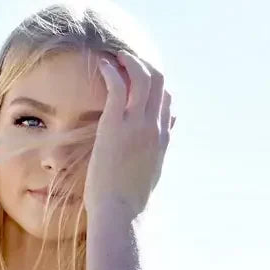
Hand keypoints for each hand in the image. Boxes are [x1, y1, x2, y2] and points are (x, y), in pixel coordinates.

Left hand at [83, 50, 174, 220]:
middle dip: (144, 65)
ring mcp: (137, 125)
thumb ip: (159, 151)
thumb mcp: (150, 175)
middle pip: (159, 82)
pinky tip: (102, 64)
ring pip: (143, 78)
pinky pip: (117, 86)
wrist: (120, 214)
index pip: (167, 99)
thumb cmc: (128, 202)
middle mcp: (154, 127)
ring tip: (115, 56)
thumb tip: (167, 136)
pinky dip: (112, 70)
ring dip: (129, 61)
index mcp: (162, 139)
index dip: (155, 84)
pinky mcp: (116, 125)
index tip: (138, 78)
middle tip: (125, 60)